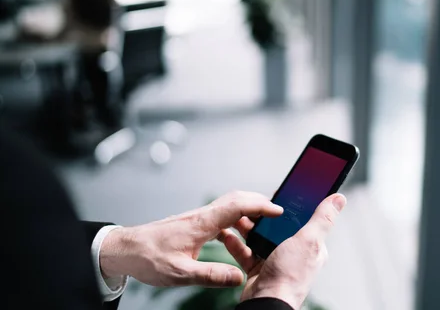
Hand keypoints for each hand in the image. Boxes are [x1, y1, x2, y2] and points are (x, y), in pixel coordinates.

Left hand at [99, 191, 282, 287]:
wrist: (125, 249)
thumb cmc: (148, 258)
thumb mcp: (181, 274)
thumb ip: (212, 275)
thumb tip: (238, 277)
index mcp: (202, 223)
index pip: (238, 205)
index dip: (261, 206)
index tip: (278, 211)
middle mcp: (201, 215)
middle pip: (236, 198)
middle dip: (259, 202)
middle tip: (276, 213)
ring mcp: (197, 217)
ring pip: (228, 204)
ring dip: (247, 210)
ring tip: (260, 226)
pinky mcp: (193, 223)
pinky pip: (220, 214)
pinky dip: (234, 218)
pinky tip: (236, 234)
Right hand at [219, 193, 346, 308]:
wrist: (266, 303)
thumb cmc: (290, 276)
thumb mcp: (309, 241)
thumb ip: (322, 219)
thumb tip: (339, 198)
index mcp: (310, 245)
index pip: (302, 218)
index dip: (292, 205)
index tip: (280, 192)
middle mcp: (293, 252)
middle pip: (277, 226)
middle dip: (264, 215)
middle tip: (253, 203)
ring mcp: (275, 260)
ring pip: (259, 237)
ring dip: (247, 227)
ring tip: (237, 216)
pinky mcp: (258, 269)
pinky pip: (245, 252)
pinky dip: (236, 244)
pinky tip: (229, 235)